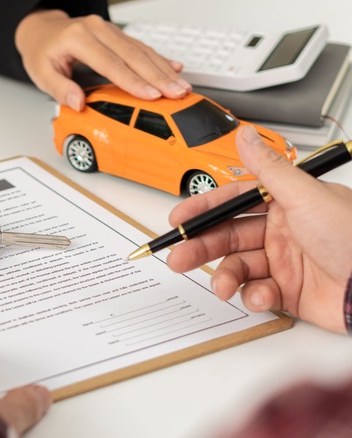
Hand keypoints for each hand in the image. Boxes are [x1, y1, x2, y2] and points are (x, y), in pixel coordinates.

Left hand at [15, 9, 191, 110]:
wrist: (42, 31)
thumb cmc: (42, 52)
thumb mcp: (41, 73)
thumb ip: (59, 89)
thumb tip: (78, 103)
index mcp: (78, 38)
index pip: (110, 63)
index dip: (132, 81)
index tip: (151, 95)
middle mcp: (97, 30)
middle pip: (133, 55)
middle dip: (158, 76)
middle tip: (177, 93)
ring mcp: (108, 30)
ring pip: (141, 50)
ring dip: (163, 69)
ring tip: (181, 86)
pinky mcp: (116, 34)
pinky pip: (141, 46)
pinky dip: (159, 59)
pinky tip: (175, 68)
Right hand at [166, 125, 351, 332]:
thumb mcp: (306, 196)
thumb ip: (268, 168)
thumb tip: (245, 136)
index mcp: (286, 204)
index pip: (233, 202)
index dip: (203, 209)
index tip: (179, 218)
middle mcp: (282, 232)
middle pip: (228, 236)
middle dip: (201, 246)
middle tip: (180, 256)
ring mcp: (284, 263)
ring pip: (237, 267)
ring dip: (225, 276)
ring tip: (223, 285)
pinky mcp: (288, 292)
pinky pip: (256, 292)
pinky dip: (253, 296)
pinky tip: (262, 295)